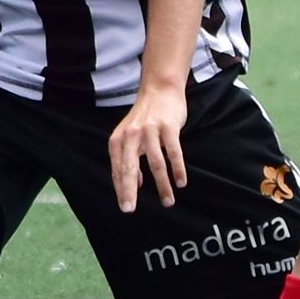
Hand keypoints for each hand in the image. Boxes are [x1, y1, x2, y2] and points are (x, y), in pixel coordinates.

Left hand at [108, 83, 189, 212]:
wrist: (160, 89)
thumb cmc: (146, 117)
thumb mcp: (130, 136)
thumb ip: (129, 158)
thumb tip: (136, 184)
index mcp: (119, 139)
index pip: (118, 170)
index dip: (121, 189)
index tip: (126, 207)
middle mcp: (131, 135)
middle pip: (129, 168)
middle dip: (129, 191)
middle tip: (130, 209)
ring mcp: (150, 130)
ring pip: (155, 164)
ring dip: (162, 185)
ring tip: (168, 201)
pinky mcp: (169, 127)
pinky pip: (174, 153)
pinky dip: (178, 169)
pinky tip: (181, 182)